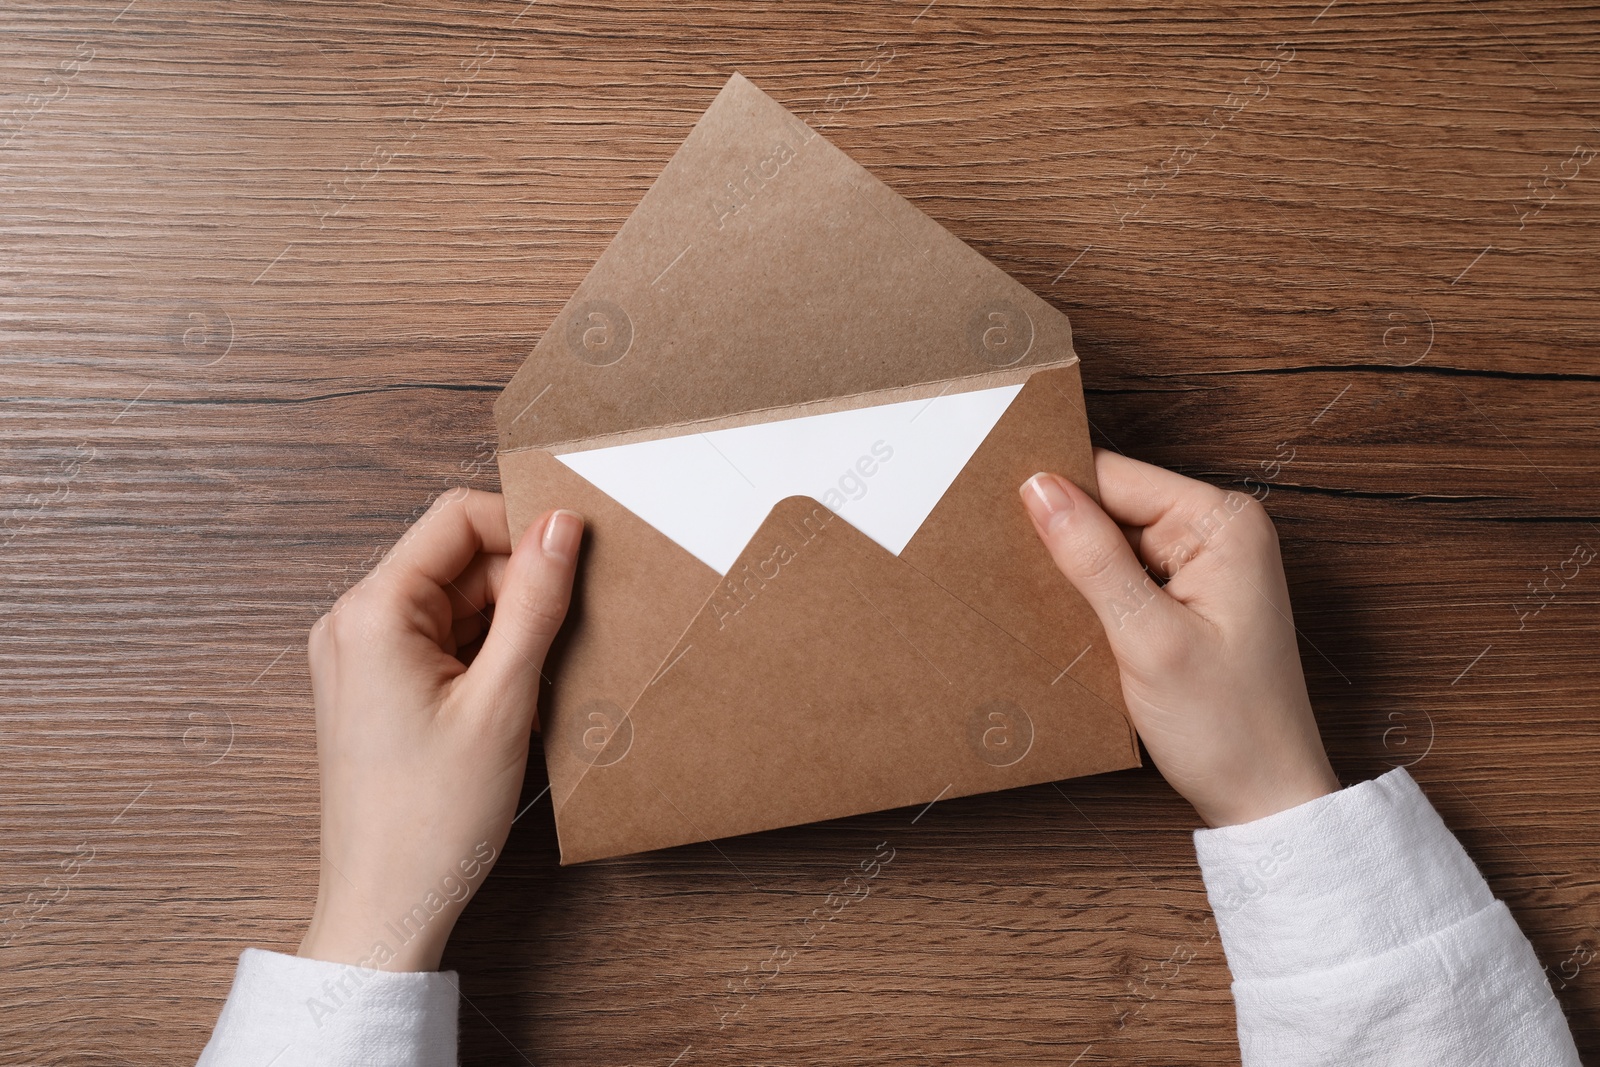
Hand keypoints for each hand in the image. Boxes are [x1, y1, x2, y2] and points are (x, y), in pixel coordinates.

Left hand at [297, 488, 582, 970]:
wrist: (387, 906)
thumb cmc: (432, 818)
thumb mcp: (503, 699)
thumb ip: (536, 601)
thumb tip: (562, 525)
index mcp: (372, 611)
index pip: (458, 518)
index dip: (524, 526)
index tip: (579, 556)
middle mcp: (354, 623)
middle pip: (460, 561)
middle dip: (522, 587)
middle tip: (573, 633)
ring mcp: (361, 656)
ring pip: (457, 603)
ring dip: (510, 627)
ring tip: (541, 683)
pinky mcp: (376, 687)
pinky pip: (443, 641)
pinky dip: (488, 657)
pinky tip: (518, 699)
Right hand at [1020, 451, 1339, 827]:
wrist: (1264, 799)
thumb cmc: (1229, 727)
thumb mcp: (1149, 639)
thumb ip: (1092, 558)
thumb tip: (1038, 489)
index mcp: (1223, 523)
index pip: (1115, 477)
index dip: (1056, 493)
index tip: (1000, 514)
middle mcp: (1217, 533)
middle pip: (1110, 506)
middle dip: (1064, 536)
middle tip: (1019, 572)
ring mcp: (1202, 567)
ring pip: (1108, 543)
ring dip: (1074, 571)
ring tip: (1046, 605)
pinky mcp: (1185, 600)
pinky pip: (1121, 576)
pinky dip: (1091, 597)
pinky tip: (1073, 623)